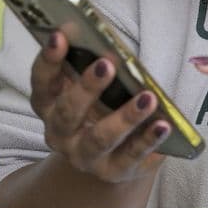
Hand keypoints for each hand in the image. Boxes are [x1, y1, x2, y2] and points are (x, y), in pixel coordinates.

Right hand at [28, 29, 168, 183]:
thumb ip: (96, 67)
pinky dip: (148, 140)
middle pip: (67, 112)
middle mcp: (61, 135)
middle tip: (107, 64)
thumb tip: (108, 40)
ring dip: (124, 118)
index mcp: (50, 106)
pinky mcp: (115, 171)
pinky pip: (131, 157)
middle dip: (86, 88)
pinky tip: (164, 125)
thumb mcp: (96, 88)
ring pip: (100, 139)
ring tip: (148, 98)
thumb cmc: (105, 108)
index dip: (48, 60)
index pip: (42, 83)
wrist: (115, 157)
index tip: (60, 35)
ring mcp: (86, 157)